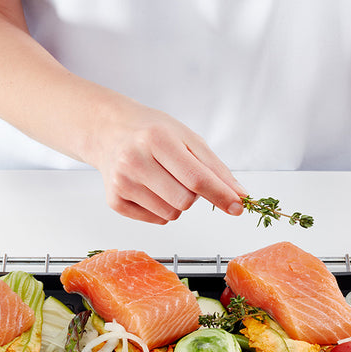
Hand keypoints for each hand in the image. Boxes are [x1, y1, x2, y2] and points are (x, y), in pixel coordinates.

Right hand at [85, 101, 245, 223]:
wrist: (110, 131)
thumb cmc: (153, 133)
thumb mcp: (188, 139)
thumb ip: (216, 169)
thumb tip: (239, 196)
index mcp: (156, 139)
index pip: (196, 178)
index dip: (221, 195)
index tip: (238, 206)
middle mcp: (134, 161)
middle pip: (184, 201)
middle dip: (192, 195)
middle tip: (181, 176)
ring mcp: (121, 183)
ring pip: (171, 214)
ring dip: (177, 203)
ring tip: (163, 180)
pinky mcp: (115, 201)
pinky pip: (156, 220)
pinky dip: (161, 209)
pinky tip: (150, 188)